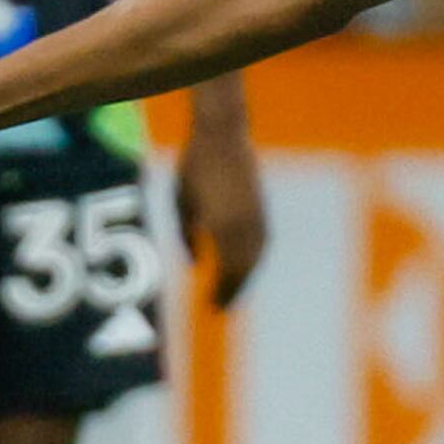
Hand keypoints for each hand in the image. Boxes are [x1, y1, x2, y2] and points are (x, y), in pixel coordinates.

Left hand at [175, 107, 269, 308]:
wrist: (223, 134)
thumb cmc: (194, 166)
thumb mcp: (181, 203)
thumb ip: (187, 237)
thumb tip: (197, 265)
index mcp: (223, 227)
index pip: (226, 272)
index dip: (220, 293)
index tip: (211, 309)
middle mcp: (245, 226)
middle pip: (244, 270)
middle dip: (233, 291)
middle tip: (221, 308)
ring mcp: (258, 217)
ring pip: (256, 258)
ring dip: (245, 277)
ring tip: (233, 290)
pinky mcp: (262, 208)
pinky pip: (262, 244)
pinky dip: (254, 260)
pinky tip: (246, 265)